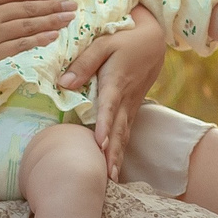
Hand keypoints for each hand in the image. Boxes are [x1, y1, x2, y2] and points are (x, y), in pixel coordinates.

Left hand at [63, 11, 165, 173]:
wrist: (154, 39)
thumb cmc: (125, 38)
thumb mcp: (104, 42)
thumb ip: (84, 62)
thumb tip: (64, 83)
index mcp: (117, 82)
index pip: (109, 108)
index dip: (104, 126)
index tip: (99, 144)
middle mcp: (126, 98)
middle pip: (119, 130)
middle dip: (112, 154)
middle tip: (106, 176)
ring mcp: (131, 105)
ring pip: (124, 134)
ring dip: (118, 156)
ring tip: (112, 179)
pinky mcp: (132, 107)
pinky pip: (127, 131)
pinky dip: (121, 149)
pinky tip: (115, 164)